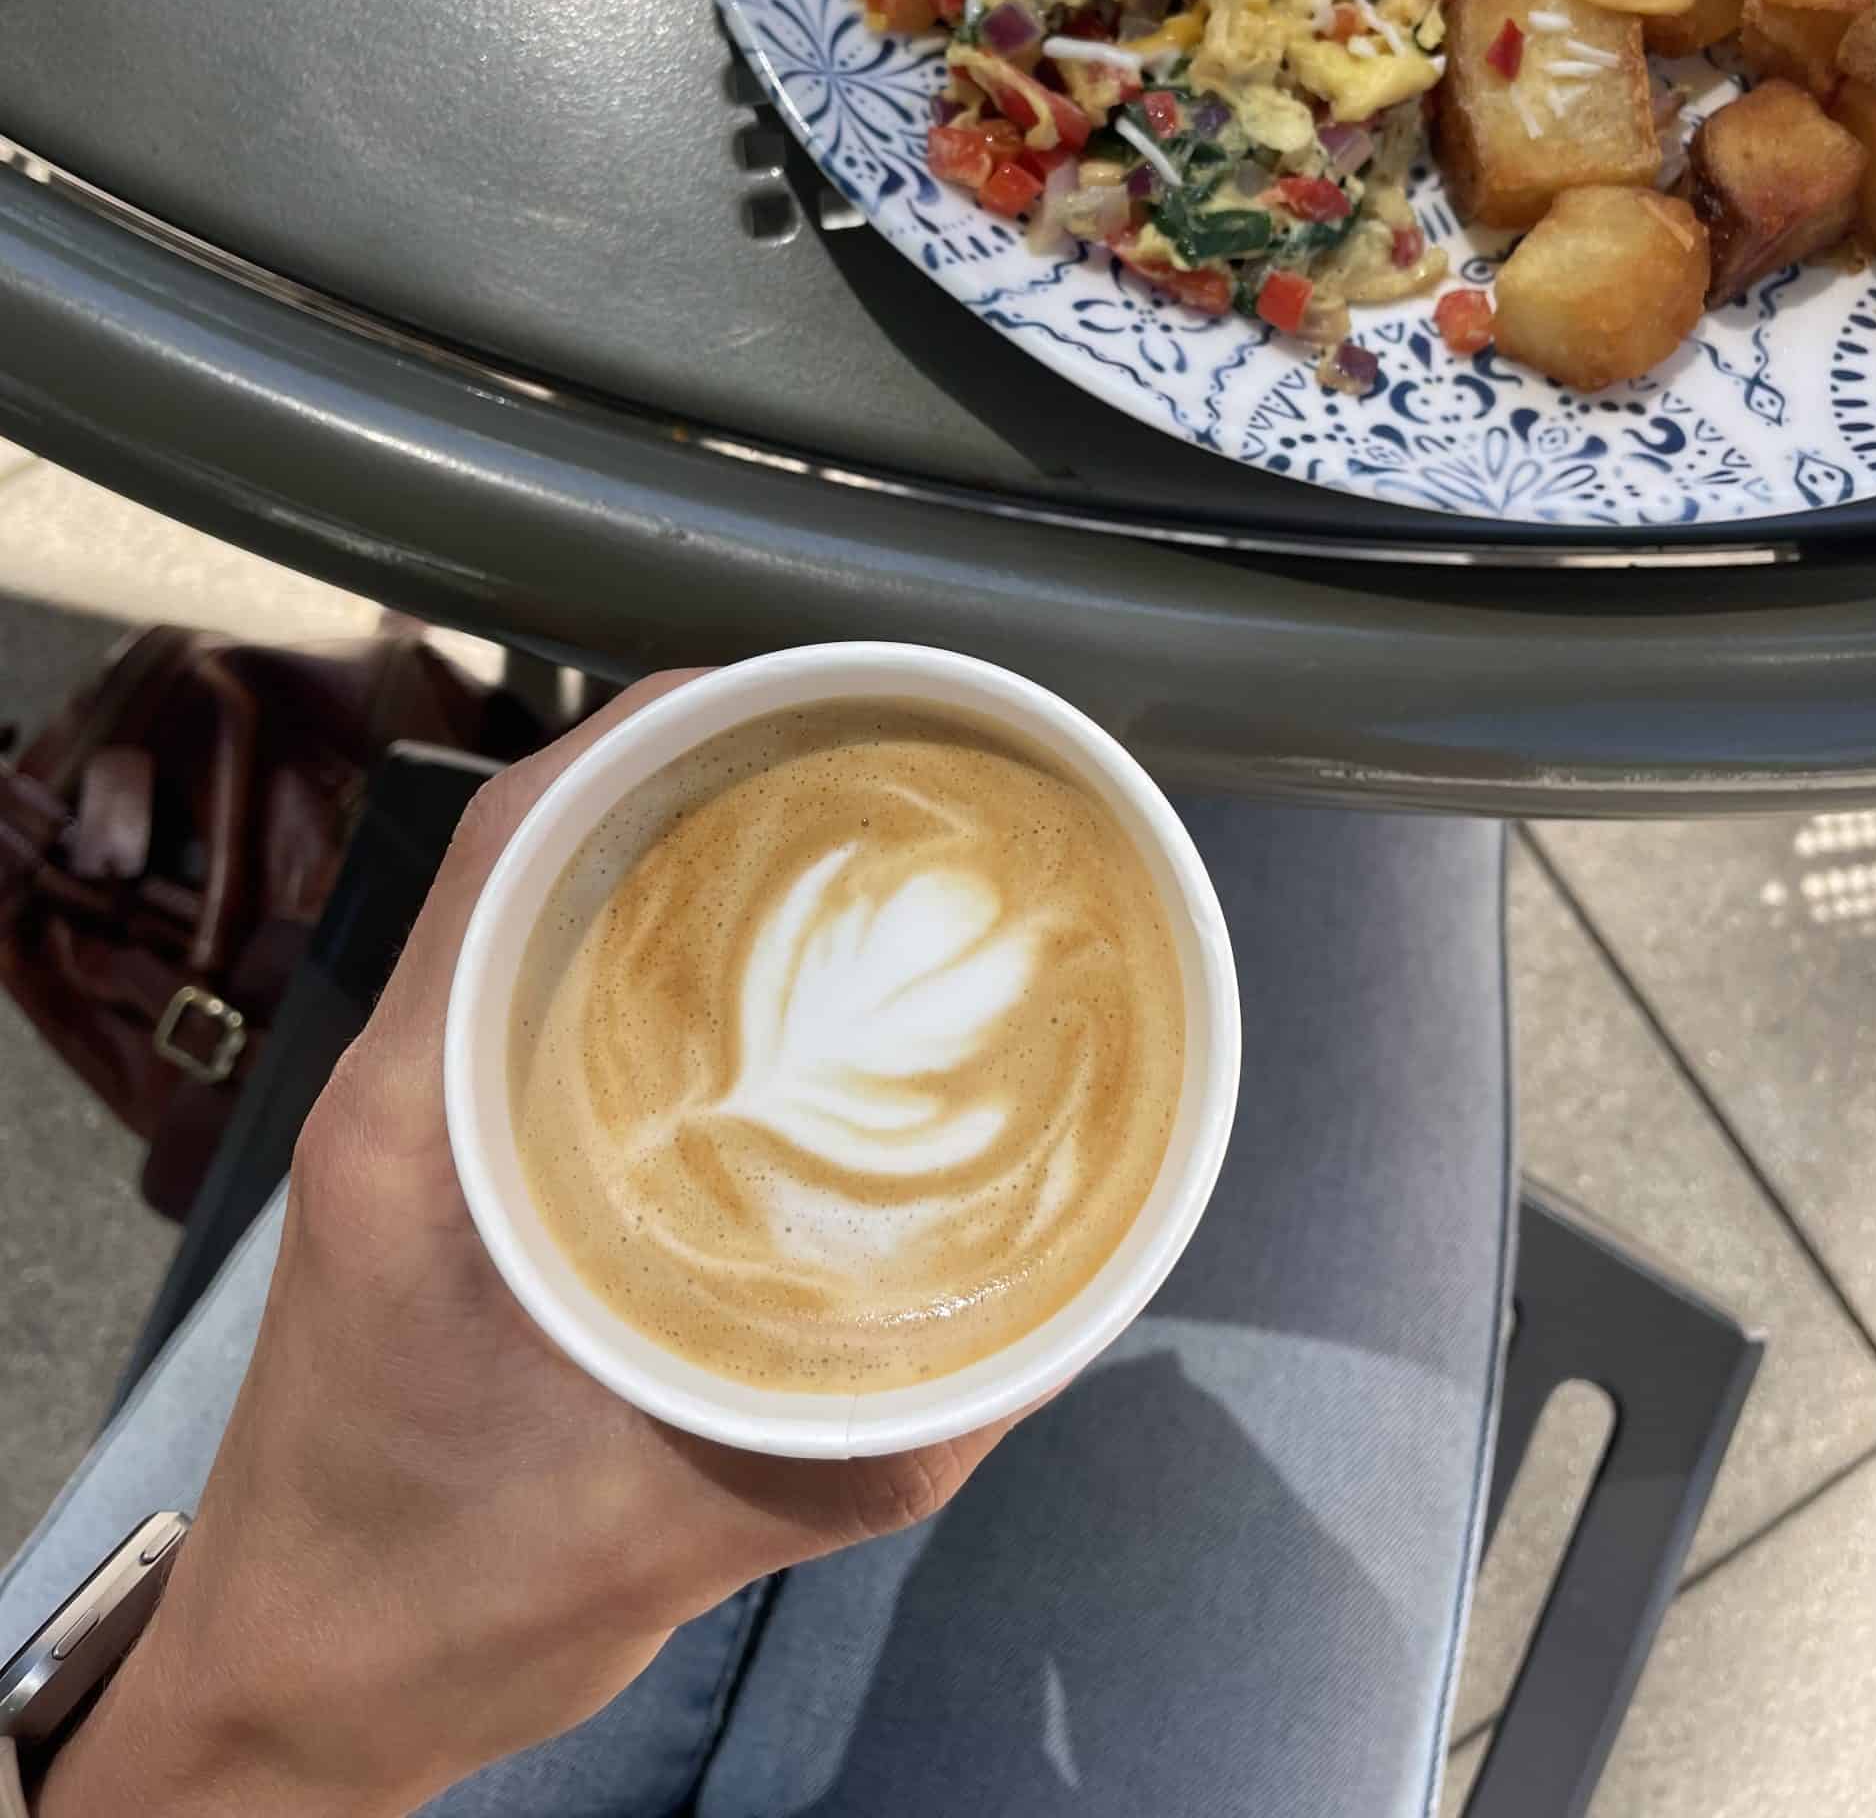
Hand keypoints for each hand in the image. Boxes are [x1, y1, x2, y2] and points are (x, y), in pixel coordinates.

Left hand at [42, 674, 1035, 1817]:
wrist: (301, 1685)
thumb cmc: (457, 1600)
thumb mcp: (705, 1520)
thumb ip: (894, 1422)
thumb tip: (1063, 1297)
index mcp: (424, 1116)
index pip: (520, 837)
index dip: (659, 731)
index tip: (810, 700)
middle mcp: (403, 1078)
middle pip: (537, 842)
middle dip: (697, 771)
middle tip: (870, 761)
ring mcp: (404, 1108)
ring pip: (534, 905)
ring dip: (669, 848)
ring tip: (833, 833)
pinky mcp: (427, 1151)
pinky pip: (534, 989)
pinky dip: (640, 945)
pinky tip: (760, 984)